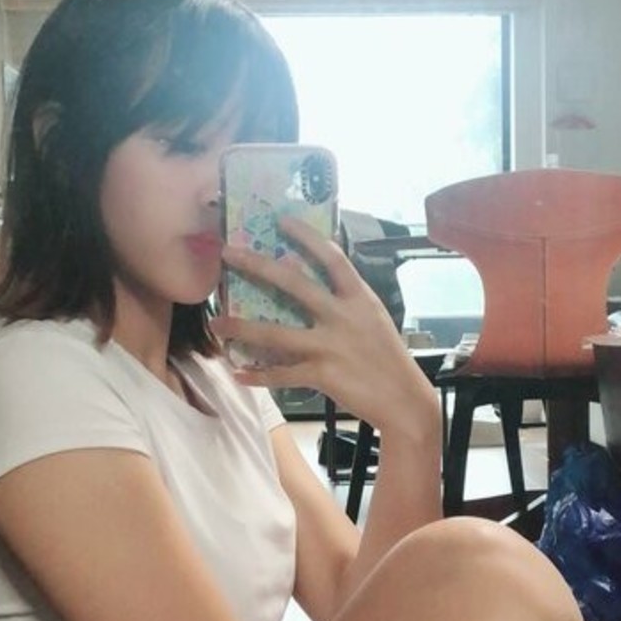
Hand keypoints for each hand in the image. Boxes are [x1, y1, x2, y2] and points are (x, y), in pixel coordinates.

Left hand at [212, 216, 437, 437]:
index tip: (281, 220)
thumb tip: (311, 275)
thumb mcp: (373, 319)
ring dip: (242, 328)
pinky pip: (282, 374)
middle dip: (258, 266)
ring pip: (277, 334)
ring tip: (216, 323)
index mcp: (359, 299)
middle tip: (228, 253)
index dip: (307, 237)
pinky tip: (238, 373)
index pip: (332, 258)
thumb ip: (346, 299)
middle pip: (295, 285)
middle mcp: (344, 317)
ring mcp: (331, 346)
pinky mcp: (323, 375)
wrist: (404, 400)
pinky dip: (258, 375)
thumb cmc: (386, 358)